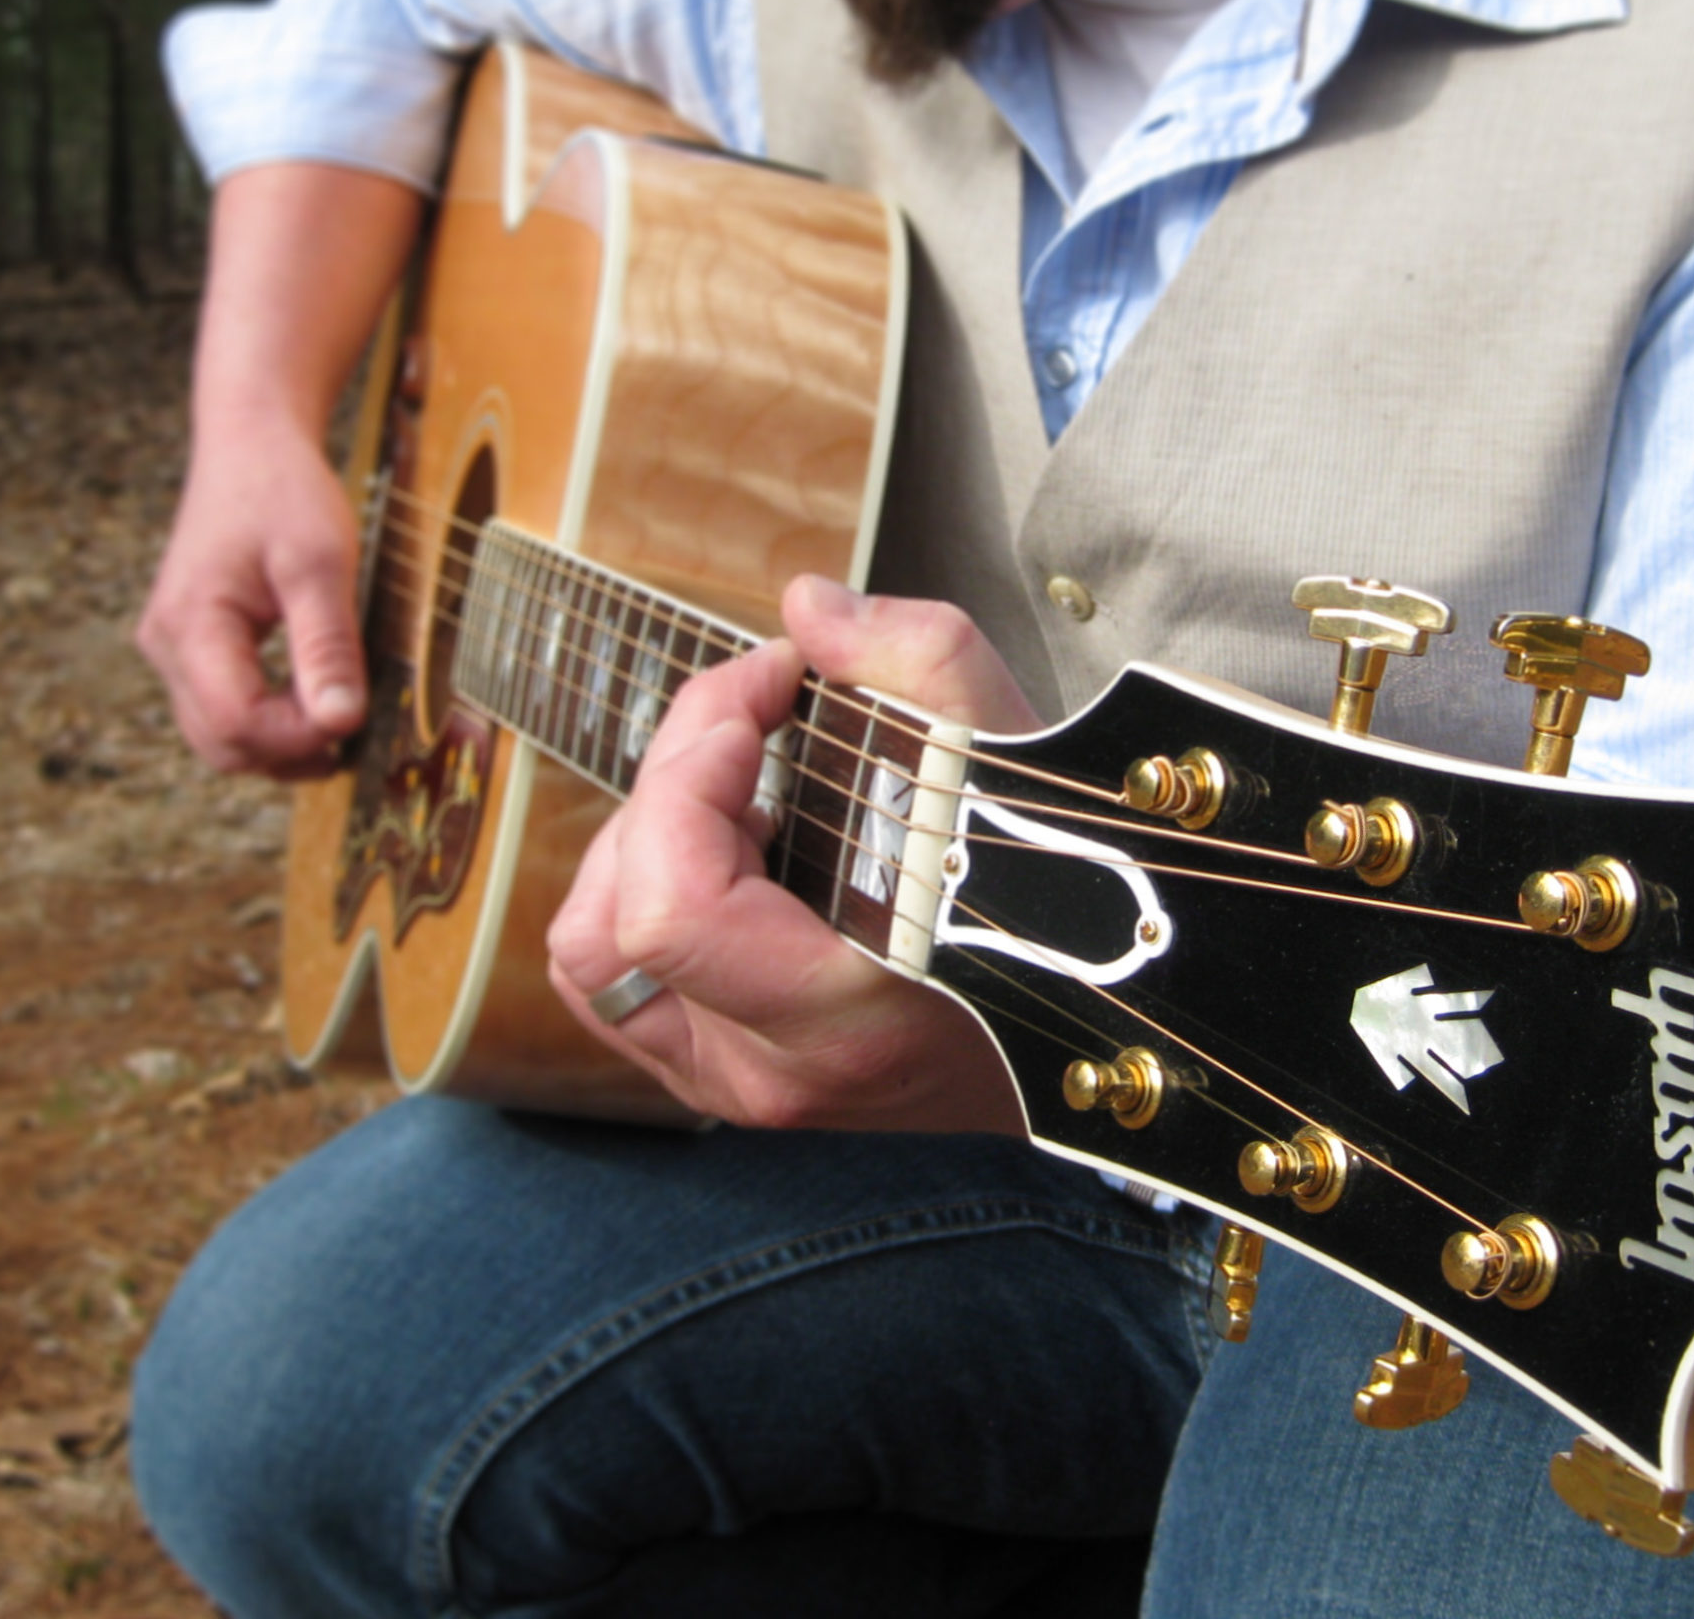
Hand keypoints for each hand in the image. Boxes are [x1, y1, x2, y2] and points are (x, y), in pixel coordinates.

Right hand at [135, 416, 366, 775]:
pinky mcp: (188, 647)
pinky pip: (221, 709)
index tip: (354, 718)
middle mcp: (166, 645)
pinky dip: (267, 721)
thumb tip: (340, 723)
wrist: (251, 446)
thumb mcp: (320, 563)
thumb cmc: (284, 492)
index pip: (235, 724)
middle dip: (289, 750)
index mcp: (191, 624)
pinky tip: (313, 700)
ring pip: (218, 736)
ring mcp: (171, 649)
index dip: (298, 738)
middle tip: (354, 729)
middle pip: (222, 743)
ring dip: (279, 743)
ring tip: (338, 714)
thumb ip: (327, 645)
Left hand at [546, 575, 1036, 1132]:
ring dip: (643, 849)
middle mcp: (771, 1070)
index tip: (767, 691)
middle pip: (610, 917)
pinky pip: (619, 982)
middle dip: (668, 789)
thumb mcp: (1015, 754)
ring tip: (742, 795)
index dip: (686, 769)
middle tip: (757, 725)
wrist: (1102, 1014)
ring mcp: (738, 1085)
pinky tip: (737, 851)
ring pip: (592, 956)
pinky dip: (648, 897)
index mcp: (838, 1014)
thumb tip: (805, 609)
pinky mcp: (725, 1076)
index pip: (667, 904)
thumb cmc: (1067, 890)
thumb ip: (913, 657)